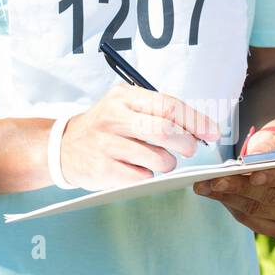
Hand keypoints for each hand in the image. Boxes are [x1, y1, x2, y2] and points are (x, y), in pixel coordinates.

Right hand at [60, 84, 220, 190]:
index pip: (168, 105)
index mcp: (124, 97)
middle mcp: (113, 118)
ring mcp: (106, 144)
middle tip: (189, 149)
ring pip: (158, 159)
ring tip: (158, 159)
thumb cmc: (105, 126)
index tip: (211, 132)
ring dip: (167, 163)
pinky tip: (137, 168)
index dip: (195, 120)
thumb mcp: (125, 105)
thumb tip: (200, 127)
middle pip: (165, 131)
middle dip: (186, 144)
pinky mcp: (103, 169)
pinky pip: (142, 177)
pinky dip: (148, 175)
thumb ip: (158, 111)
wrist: (64, 146)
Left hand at [192, 125, 274, 236]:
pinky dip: (229, 206)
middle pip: (272, 197)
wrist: (274, 158)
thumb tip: (248, 162)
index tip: (251, 174)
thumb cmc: (274, 146)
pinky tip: (213, 194)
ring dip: (228, 197)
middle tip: (213, 179)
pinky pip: (250, 220)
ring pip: (257, 209)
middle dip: (239, 187)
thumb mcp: (272, 139)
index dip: (274, 178)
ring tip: (204, 186)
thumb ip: (265, 149)